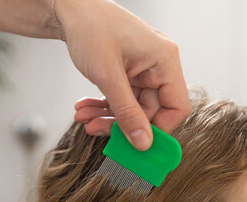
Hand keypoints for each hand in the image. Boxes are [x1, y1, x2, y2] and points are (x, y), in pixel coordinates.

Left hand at [56, 0, 190, 149]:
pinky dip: (104, 105)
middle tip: (95, 129)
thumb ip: (127, 112)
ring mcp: (143, 69)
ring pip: (132, 107)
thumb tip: (144, 143)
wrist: (70, 9)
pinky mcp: (128, 72)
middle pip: (150, 111)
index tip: (134, 143)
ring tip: (84, 118)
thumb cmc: (91, 29)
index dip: (158, 130)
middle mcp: (158, 66)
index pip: (176, 107)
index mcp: (165, 61)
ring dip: (107, 116)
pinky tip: (85, 108)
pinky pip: (121, 98)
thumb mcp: (108, 75)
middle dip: (121, 123)